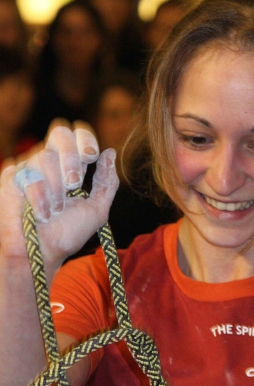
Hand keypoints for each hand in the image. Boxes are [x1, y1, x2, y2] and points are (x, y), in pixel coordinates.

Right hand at [0, 121, 118, 271]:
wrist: (41, 254)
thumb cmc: (67, 234)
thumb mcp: (96, 210)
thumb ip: (106, 182)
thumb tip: (110, 152)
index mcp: (70, 163)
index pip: (77, 133)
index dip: (85, 138)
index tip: (91, 156)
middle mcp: (49, 159)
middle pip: (59, 132)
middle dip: (71, 157)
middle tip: (74, 184)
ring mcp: (29, 167)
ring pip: (45, 156)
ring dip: (56, 188)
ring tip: (56, 210)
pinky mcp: (11, 178)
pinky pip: (28, 176)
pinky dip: (40, 198)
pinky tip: (43, 215)